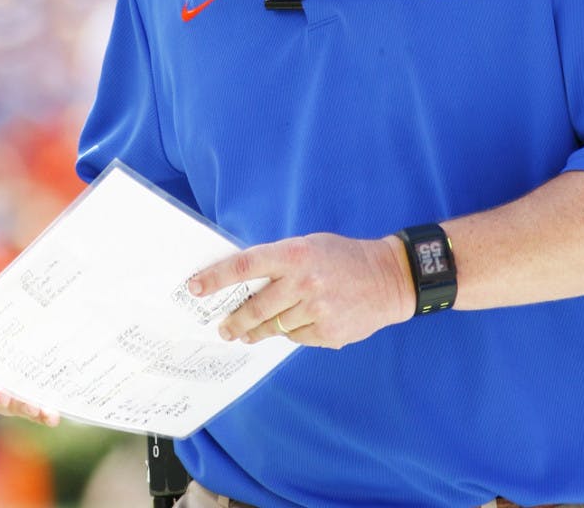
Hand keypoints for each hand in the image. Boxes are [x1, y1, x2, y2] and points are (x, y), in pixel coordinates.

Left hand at [189, 233, 414, 348]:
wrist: (388, 278)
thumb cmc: (343, 257)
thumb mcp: (310, 246)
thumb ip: (279, 262)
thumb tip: (244, 282)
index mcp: (295, 254)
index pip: (245, 266)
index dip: (216, 278)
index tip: (195, 287)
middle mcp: (303, 282)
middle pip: (255, 307)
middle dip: (234, 320)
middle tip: (224, 327)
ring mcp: (315, 310)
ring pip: (273, 326)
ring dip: (258, 330)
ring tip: (247, 333)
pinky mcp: (327, 332)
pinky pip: (296, 337)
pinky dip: (291, 332)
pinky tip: (296, 324)